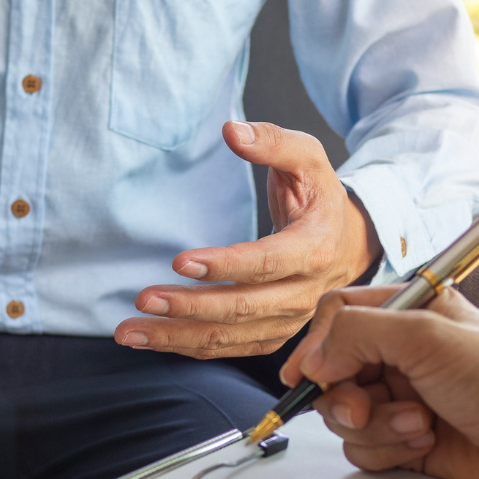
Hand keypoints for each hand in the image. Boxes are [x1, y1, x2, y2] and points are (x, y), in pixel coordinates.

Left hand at [114, 121, 378, 358]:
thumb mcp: (308, 158)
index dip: (225, 266)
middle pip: (244, 309)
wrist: (347, 242)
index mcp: (315, 248)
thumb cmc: (319, 197)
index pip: (267, 264)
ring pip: (231, 337)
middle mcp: (305, 293)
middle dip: (190, 307)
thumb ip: (273, 142)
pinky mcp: (273, 335)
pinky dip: (189, 347)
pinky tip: (154, 339)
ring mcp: (289, 320)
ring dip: (178, 337)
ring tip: (131, 331)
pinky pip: (229, 348)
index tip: (181, 262)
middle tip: (144, 299)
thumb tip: (232, 131)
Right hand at [280, 287, 478, 478]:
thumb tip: (312, 359)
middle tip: (366, 407)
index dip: (317, 345)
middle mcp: (399, 353)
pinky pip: (362, 448)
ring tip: (420, 424)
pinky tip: (426, 442)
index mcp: (406, 311)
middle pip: (331, 372)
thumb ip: (357, 333)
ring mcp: (400, 397)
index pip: (336, 316)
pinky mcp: (405, 439)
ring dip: (375, 426)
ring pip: (343, 416)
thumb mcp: (425, 336)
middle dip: (345, 396)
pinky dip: (387, 450)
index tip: (309, 373)